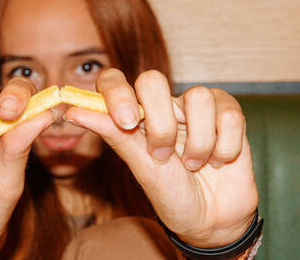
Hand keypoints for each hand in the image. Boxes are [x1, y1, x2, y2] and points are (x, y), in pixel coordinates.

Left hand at [64, 69, 257, 247]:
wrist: (211, 219)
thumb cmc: (171, 194)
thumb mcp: (140, 166)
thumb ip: (112, 134)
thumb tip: (70, 110)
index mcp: (134, 115)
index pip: (113, 80)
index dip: (116, 93)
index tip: (127, 122)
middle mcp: (163, 106)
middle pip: (152, 80)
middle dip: (160, 124)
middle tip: (163, 155)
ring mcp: (195, 108)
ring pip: (198, 97)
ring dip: (198, 142)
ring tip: (195, 165)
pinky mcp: (227, 114)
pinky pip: (228, 112)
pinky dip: (225, 145)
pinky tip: (219, 160)